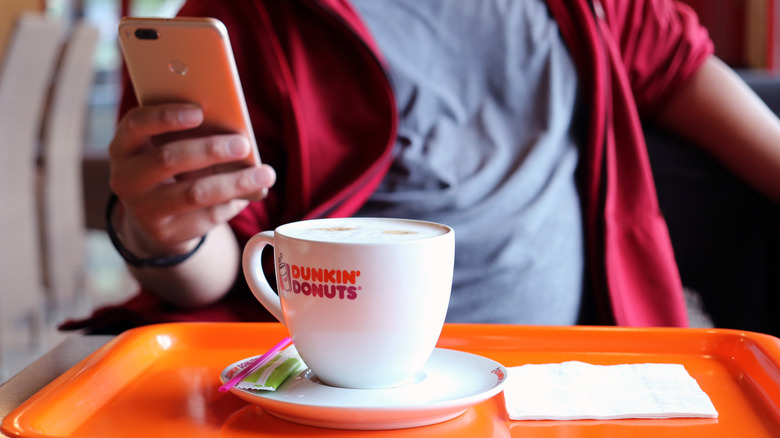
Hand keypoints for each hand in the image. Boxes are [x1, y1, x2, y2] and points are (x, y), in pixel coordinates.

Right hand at [109, 103, 275, 257]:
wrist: (154, 220)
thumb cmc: (170, 170)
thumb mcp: (168, 149)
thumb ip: (190, 136)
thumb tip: (235, 133)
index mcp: (124, 147)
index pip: (136, 125)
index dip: (166, 116)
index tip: (199, 111)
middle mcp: (126, 178)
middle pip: (169, 159)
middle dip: (211, 149)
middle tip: (243, 144)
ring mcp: (143, 210)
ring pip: (194, 193)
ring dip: (234, 182)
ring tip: (265, 174)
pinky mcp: (166, 234)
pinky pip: (206, 217)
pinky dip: (233, 203)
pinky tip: (251, 194)